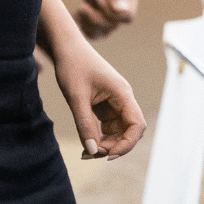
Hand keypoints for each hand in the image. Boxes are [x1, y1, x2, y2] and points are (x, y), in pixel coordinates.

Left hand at [53, 41, 146, 158]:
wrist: (66, 48)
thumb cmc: (73, 66)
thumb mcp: (76, 97)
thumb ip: (84, 124)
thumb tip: (93, 151)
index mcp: (122, 94)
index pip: (137, 125)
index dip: (127, 144)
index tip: (107, 155)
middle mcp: (123, 99)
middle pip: (130, 131)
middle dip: (115, 146)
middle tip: (92, 154)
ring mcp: (115, 103)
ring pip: (119, 131)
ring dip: (107, 144)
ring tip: (86, 153)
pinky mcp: (105, 105)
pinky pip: (108, 127)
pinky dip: (99, 137)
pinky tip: (87, 144)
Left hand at [71, 0, 139, 38]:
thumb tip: (123, 11)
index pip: (128, 16)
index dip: (113, 14)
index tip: (99, 0)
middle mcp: (123, 5)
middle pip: (115, 25)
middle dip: (97, 19)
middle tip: (83, 6)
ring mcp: (111, 11)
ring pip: (104, 30)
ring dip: (89, 24)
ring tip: (80, 9)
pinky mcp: (98, 15)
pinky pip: (93, 30)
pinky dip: (83, 27)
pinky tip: (76, 16)